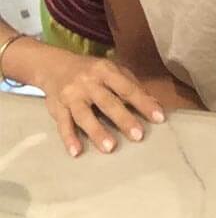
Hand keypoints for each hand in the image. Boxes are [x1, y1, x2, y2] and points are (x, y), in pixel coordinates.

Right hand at [36, 48, 164, 156]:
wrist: (54, 66)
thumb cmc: (92, 71)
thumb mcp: (113, 71)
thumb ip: (132, 86)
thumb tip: (155, 104)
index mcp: (106, 71)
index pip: (128, 88)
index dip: (144, 103)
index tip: (159, 118)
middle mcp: (88, 82)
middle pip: (107, 102)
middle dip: (123, 119)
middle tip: (138, 136)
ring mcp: (71, 95)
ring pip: (84, 115)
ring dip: (97, 131)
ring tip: (110, 148)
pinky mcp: (57, 107)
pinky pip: (63, 124)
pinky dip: (69, 138)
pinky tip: (77, 152)